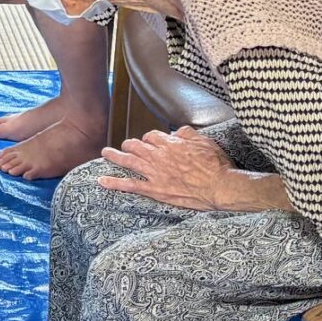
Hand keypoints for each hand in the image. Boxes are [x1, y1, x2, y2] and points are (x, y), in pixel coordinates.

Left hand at [96, 130, 242, 211]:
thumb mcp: (205, 141)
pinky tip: (102, 181)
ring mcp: (154, 173)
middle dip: (130, 144)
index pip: (151, 136)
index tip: (150, 142)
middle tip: (127, 146)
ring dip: (114, 156)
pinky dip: (114, 183)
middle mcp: (158, 156)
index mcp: (170, 143)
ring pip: (128, 161)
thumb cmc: (216, 165)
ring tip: (106, 153)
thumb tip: (178, 131)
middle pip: (136, 145)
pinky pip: (129, 185)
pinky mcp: (154, 189)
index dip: (149, 139)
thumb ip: (188, 133)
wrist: (219, 186)